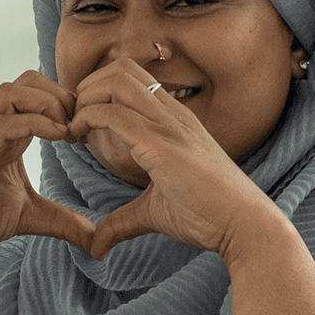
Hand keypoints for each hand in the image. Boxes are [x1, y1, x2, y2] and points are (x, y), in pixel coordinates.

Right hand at [0, 73, 96, 287]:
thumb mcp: (27, 218)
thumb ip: (62, 221)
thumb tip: (96, 237)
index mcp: (6, 137)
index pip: (39, 95)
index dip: (70, 104)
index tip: (89, 133)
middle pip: (28, 80)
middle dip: (62, 95)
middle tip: (81, 127)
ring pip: (13, 90)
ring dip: (49, 102)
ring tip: (68, 131)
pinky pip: (3, 123)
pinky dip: (36, 123)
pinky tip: (58, 139)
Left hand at [73, 58, 281, 259]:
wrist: (243, 225)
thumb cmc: (208, 216)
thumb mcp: (154, 213)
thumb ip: (121, 222)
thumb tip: (96, 246)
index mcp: (175, 120)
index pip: (132, 79)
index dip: (99, 93)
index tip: (80, 124)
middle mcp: (172, 114)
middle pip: (121, 68)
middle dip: (87, 87)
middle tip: (72, 121)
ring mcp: (168, 125)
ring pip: (116, 81)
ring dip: (85, 99)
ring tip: (73, 128)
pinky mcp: (161, 145)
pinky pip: (115, 114)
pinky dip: (86, 119)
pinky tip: (77, 139)